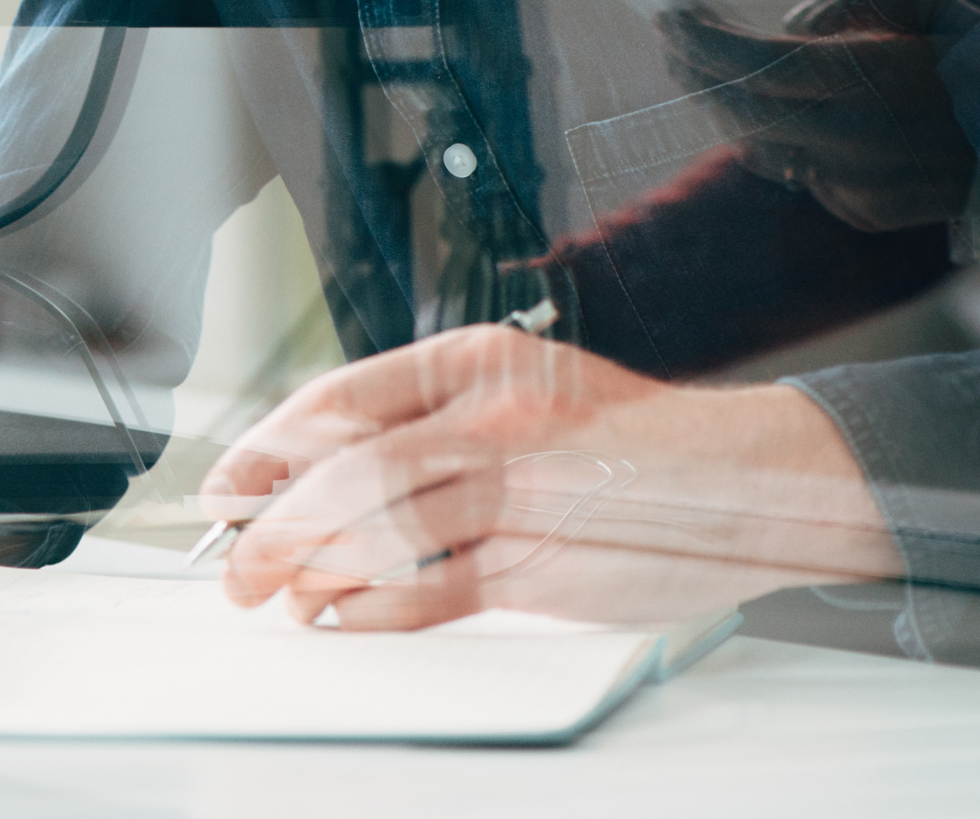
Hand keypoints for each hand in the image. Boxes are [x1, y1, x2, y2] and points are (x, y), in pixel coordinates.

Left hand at [199, 327, 899, 630]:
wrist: (754, 472)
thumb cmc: (630, 439)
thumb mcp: (525, 394)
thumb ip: (437, 423)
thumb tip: (323, 472)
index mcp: (477, 362)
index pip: (339, 401)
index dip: (266, 448)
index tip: (225, 485)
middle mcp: (493, 416)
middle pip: (345, 469)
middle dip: (270, 523)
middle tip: (232, 563)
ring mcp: (521, 488)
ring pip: (380, 527)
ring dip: (311, 569)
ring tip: (279, 596)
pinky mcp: (546, 560)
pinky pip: (436, 588)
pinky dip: (375, 609)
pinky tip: (341, 618)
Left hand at [661, 0, 979, 231]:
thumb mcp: (934, 2)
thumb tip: (790, 25)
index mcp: (864, 79)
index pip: (750, 62)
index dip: (699, 41)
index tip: (665, 18)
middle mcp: (849, 138)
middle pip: (739, 109)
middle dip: (695, 74)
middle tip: (670, 45)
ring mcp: (854, 183)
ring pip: (760, 148)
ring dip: (727, 110)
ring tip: (703, 73)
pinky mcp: (863, 211)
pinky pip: (800, 173)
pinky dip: (780, 142)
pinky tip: (771, 115)